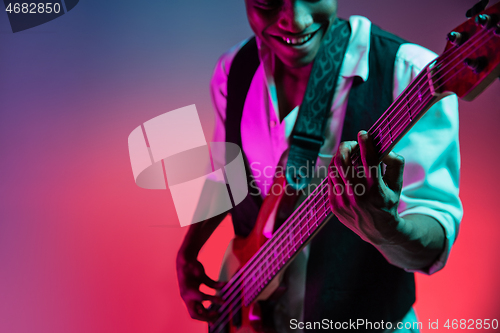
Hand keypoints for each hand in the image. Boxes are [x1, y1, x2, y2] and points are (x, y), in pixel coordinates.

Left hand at [176, 254, 224, 321]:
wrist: (185, 261)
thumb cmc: (192, 277)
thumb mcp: (198, 290)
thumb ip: (205, 299)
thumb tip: (215, 309)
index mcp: (187, 300)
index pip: (194, 315)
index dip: (204, 319)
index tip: (215, 321)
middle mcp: (187, 295)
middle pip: (194, 313)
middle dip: (207, 316)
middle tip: (218, 314)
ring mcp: (191, 286)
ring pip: (202, 297)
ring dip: (214, 300)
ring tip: (223, 302)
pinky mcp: (197, 276)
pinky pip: (209, 283)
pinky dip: (218, 285)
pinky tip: (224, 284)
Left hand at [328, 130, 405, 245]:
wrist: (377, 231)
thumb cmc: (388, 202)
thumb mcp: (398, 185)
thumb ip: (395, 164)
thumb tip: (385, 149)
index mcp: (376, 189)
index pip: (369, 160)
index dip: (365, 143)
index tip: (363, 133)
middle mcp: (358, 195)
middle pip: (343, 161)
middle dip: (346, 146)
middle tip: (352, 143)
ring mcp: (343, 200)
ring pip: (334, 168)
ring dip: (340, 157)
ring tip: (347, 155)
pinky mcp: (333, 204)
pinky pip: (330, 180)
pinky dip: (336, 171)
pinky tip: (343, 169)